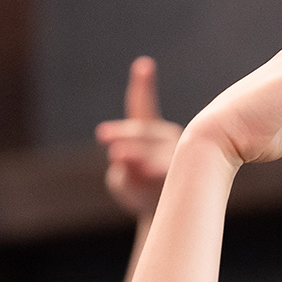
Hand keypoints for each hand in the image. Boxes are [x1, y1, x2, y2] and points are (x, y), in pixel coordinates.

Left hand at [95, 57, 183, 218]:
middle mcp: (169, 140)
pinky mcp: (180, 180)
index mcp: (153, 132)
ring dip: (135, 153)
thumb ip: (123, 166)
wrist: (166, 216)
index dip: (143, 85)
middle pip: (144, 134)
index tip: (143, 65)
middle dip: (123, 134)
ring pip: (155, 154)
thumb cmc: (141, 189)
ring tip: (115, 153)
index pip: (144, 106)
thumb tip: (123, 162)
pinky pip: (162, 176)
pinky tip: (143, 172)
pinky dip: (148, 175)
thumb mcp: (125, 177)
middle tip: (101, 134)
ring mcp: (178, 160)